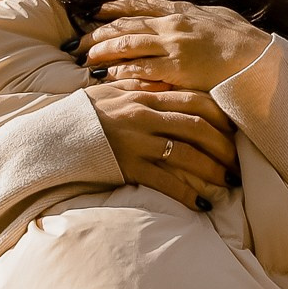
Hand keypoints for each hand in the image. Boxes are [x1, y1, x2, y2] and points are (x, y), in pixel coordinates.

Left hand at [77, 0, 270, 93]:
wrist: (257, 57)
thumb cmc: (244, 39)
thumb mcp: (222, 16)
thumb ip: (203, 13)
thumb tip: (197, 10)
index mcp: (182, 11)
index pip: (142, 6)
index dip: (117, 8)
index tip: (99, 11)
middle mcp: (173, 25)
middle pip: (127, 25)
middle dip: (100, 33)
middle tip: (81, 41)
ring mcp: (173, 46)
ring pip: (128, 45)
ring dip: (104, 51)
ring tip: (86, 59)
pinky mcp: (176, 69)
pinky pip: (141, 68)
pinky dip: (122, 70)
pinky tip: (108, 74)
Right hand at [87, 80, 235, 211]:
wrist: (49, 138)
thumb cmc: (81, 115)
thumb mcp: (111, 92)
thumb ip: (139, 87)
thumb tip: (164, 83)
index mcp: (144, 96)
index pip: (194, 100)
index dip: (220, 114)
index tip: (235, 128)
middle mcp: (144, 116)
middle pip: (197, 127)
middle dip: (223, 145)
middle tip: (238, 160)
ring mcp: (137, 142)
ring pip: (186, 154)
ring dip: (212, 170)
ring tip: (228, 182)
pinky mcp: (127, 167)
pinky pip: (165, 182)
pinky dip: (186, 194)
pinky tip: (201, 204)